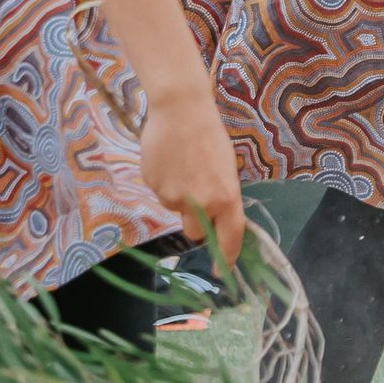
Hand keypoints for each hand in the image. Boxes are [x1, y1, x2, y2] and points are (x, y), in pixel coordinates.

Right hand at [135, 82, 249, 266]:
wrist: (180, 111)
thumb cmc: (209, 136)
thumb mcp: (227, 169)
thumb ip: (222, 197)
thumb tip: (216, 219)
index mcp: (226, 198)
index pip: (229, 237)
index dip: (227, 257)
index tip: (222, 271)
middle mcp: (201, 203)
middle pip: (195, 232)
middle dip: (197, 222)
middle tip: (197, 196)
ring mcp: (174, 197)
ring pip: (176, 211)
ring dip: (180, 198)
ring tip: (183, 167)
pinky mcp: (153, 187)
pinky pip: (161, 195)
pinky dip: (165, 184)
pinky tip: (169, 162)